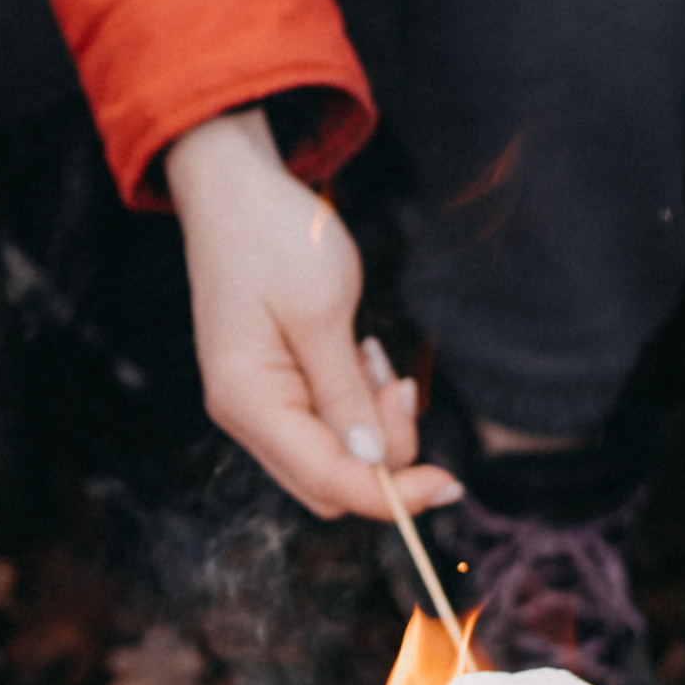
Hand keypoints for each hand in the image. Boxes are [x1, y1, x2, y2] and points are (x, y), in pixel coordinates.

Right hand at [163, 108, 458, 520]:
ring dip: (370, 421)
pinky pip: (325, 422)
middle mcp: (245, 415)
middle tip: (401, 387)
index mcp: (249, 402)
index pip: (328, 480)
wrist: (234, 189)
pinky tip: (360, 352)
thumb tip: (374, 462)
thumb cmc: (275, 240)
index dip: (391, 495)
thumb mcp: (322, 313)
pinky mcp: (272, 386)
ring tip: (375, 355)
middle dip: (382, 453)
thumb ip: (346, 395)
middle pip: (328, 482)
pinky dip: (356, 402)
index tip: (450, 485)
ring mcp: (256, 403)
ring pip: (332, 455)